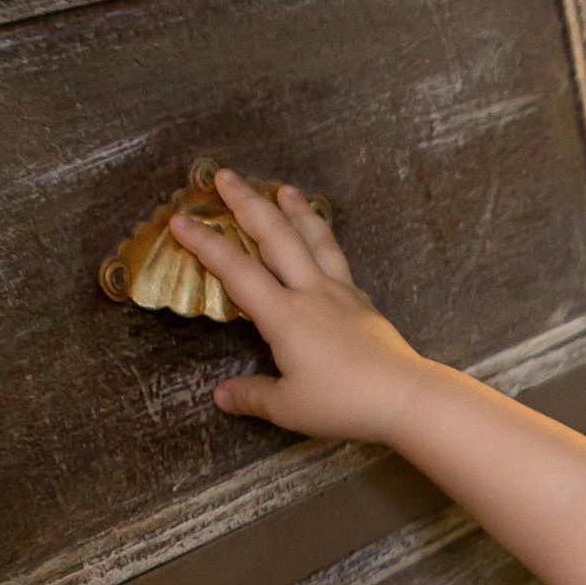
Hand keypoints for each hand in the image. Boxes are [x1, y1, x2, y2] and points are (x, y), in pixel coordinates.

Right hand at [167, 169, 436, 448]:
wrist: (404, 396)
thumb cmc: (343, 402)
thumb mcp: (289, 408)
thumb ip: (252, 396)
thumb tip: (221, 395)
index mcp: (284, 316)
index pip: (237, 271)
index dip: (206, 244)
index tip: (181, 220)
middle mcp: (311, 293)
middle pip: (276, 236)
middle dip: (248, 203)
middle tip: (226, 176)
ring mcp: (341, 292)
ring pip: (315, 239)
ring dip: (296, 210)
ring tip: (284, 188)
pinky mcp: (362, 302)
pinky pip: (338, 259)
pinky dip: (324, 240)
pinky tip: (322, 240)